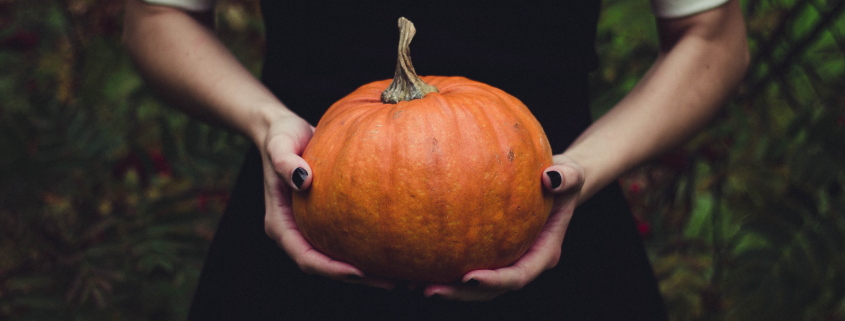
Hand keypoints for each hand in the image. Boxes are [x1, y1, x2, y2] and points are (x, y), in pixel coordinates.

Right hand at [258, 113, 393, 289]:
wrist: (286, 130)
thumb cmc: (281, 136)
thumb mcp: (279, 144)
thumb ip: (285, 161)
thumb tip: (303, 180)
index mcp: (281, 224)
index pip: (306, 258)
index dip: (331, 269)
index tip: (358, 271)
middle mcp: (296, 232)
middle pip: (326, 266)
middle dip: (357, 277)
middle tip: (392, 281)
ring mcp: (311, 227)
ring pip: (338, 257)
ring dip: (366, 269)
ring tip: (400, 273)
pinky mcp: (326, 219)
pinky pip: (347, 239)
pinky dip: (367, 247)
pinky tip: (395, 246)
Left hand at [422, 154, 584, 300]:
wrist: (554, 182)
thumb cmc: (562, 177)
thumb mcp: (571, 173)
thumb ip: (567, 177)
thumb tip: (551, 178)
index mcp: (543, 252)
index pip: (518, 276)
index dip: (495, 282)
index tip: (469, 278)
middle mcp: (521, 262)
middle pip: (491, 290)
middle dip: (461, 294)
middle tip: (429, 290)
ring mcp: (504, 260)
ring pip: (474, 284)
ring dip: (446, 287)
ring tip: (413, 284)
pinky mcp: (488, 251)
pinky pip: (463, 262)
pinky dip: (442, 266)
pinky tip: (414, 262)